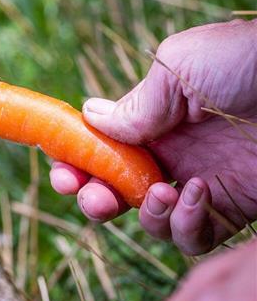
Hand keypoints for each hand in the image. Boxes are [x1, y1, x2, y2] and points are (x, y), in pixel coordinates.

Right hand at [49, 19, 256, 253]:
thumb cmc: (249, 62)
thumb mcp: (180, 70)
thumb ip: (135, 104)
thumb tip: (89, 117)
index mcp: (156, 117)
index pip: (103, 147)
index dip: (76, 161)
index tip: (61, 169)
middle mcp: (175, 153)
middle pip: (117, 190)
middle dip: (94, 198)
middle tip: (91, 198)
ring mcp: (203, 183)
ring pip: (150, 220)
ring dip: (142, 214)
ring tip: (160, 192)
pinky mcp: (233, 209)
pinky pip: (193, 237)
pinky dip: (183, 225)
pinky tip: (196, 194)